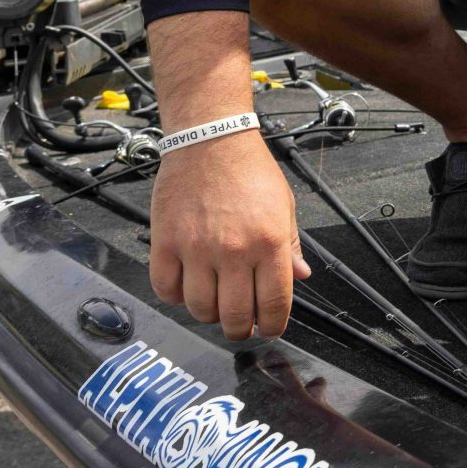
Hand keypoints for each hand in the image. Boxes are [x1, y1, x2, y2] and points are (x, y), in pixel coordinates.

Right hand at [149, 131, 310, 339]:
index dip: (274, 326)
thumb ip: (291, 245)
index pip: (274, 304)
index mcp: (269, 241)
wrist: (210, 139)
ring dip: (209, 313)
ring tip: (214, 299)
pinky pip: (166, 290)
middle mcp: (234, 250)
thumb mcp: (284, 204)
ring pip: (201, 310)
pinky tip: (186, 283)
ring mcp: (197, 248)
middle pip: (236, 317)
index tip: (270, 328)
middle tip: (240, 323)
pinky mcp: (166, 242)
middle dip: (241, 329)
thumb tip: (300, 276)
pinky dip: (176, 295)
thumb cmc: (249, 169)